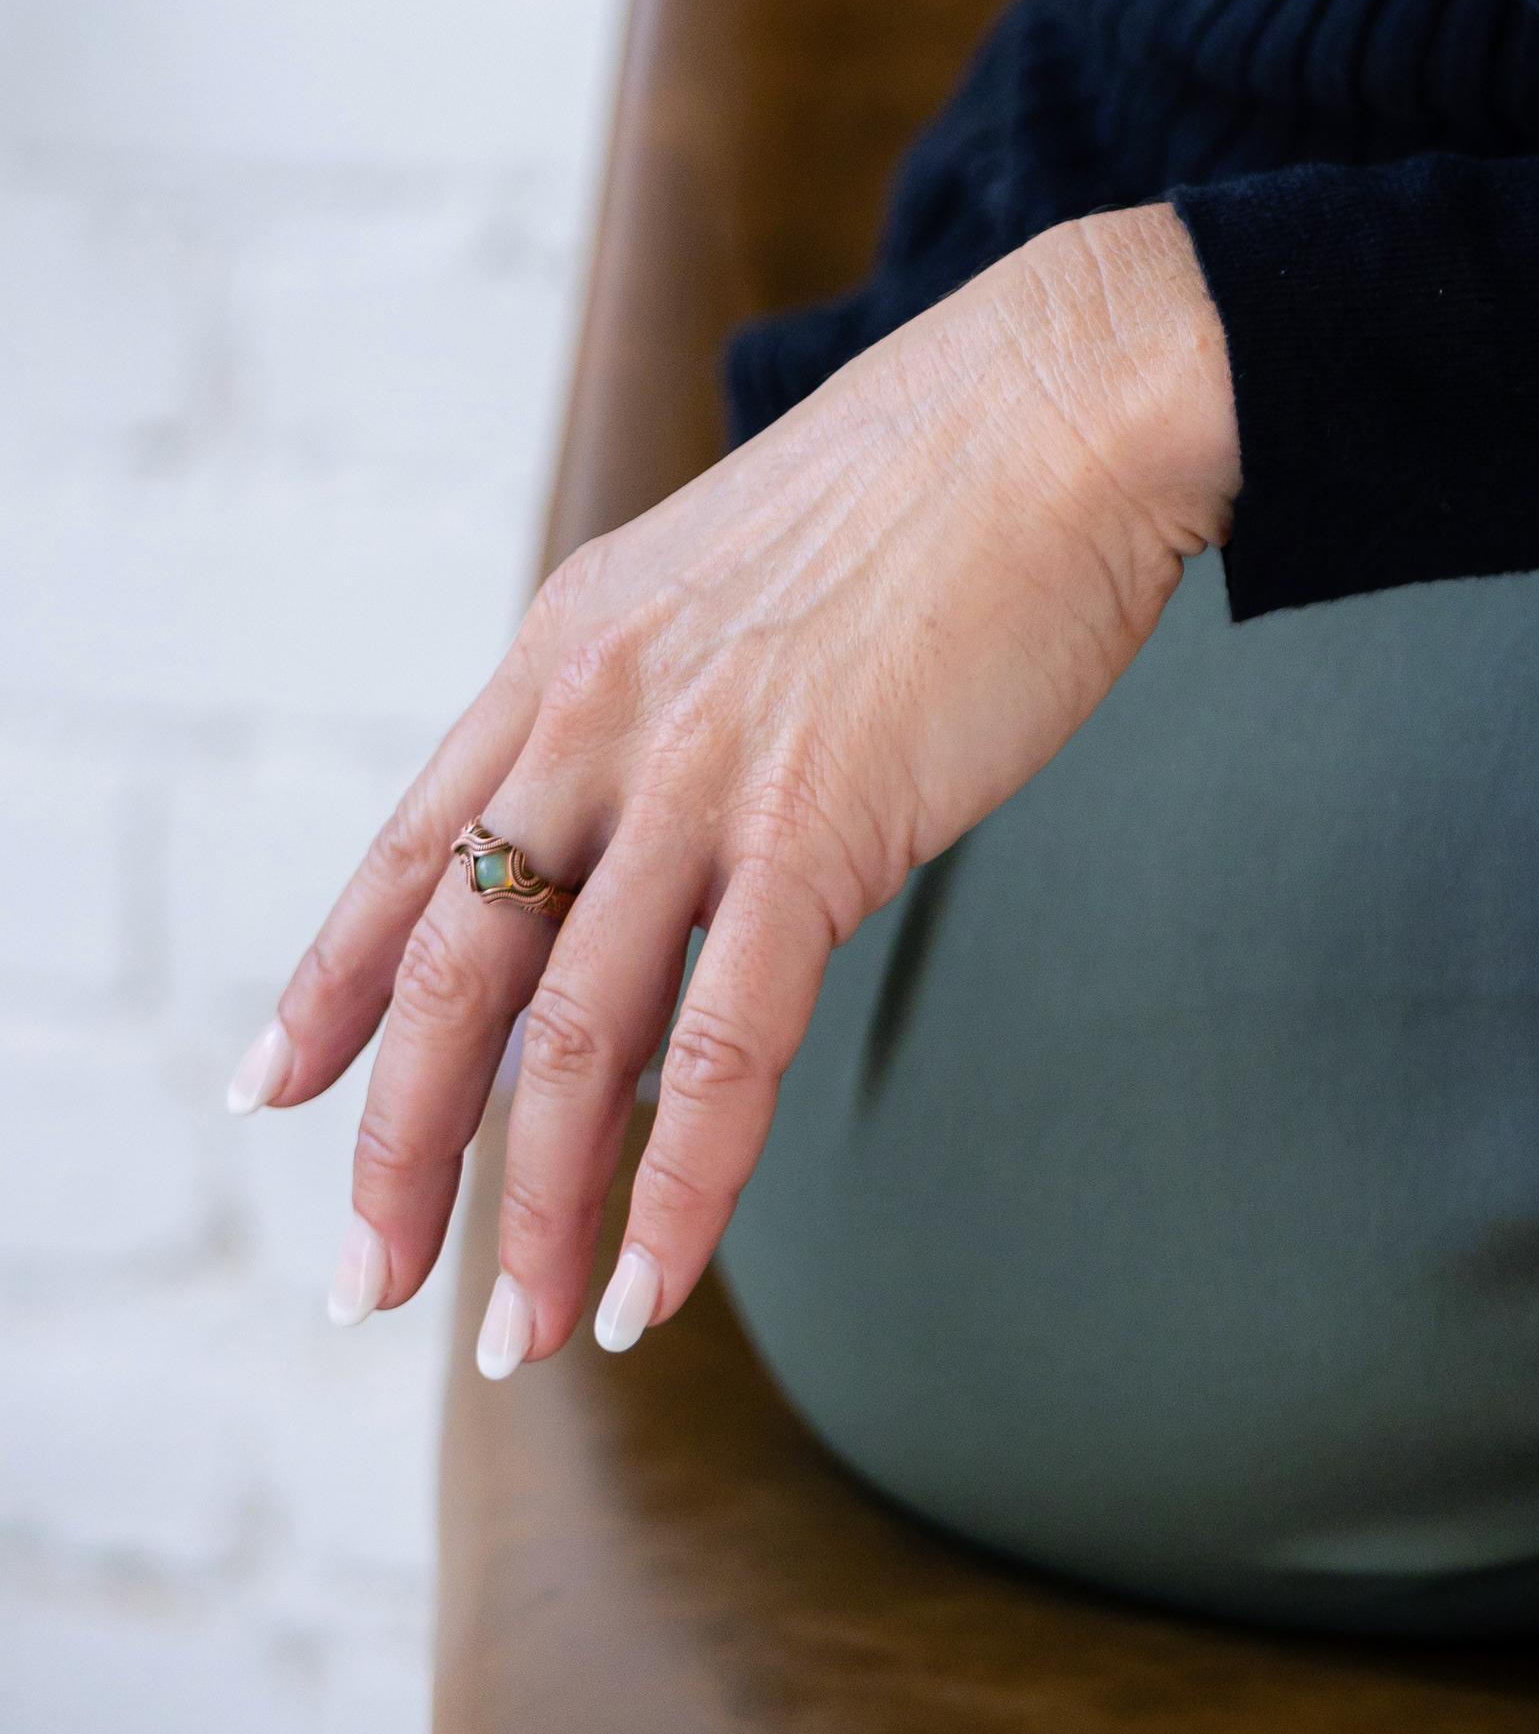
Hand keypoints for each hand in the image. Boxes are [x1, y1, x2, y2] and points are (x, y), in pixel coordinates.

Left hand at [230, 209, 1236, 1371]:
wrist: (1069, 398)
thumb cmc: (939, 489)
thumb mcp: (735, 584)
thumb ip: (665, 720)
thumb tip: (643, 888)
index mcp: (571, 647)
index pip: (415, 849)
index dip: (334, 983)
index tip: (274, 1092)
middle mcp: (600, 710)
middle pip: (455, 973)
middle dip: (398, 1151)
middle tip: (367, 1284)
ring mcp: (704, 768)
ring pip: (570, 1041)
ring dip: (530, 1213)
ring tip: (516, 1335)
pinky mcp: (822, 819)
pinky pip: (724, 1044)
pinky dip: (680, 1186)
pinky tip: (649, 1285)